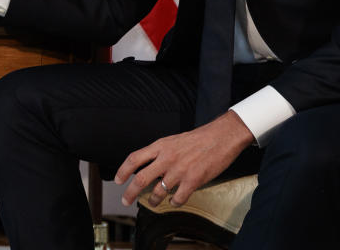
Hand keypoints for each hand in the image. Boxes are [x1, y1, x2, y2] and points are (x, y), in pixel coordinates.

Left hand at [115, 111, 254, 207]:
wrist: (221, 137)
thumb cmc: (198, 138)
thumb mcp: (173, 140)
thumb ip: (160, 152)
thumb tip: (148, 166)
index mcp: (160, 146)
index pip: (134, 158)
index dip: (123, 171)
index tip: (118, 180)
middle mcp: (166, 158)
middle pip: (141, 179)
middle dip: (130, 193)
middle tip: (126, 200)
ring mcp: (179, 170)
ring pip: (158, 192)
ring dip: (153, 200)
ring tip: (153, 202)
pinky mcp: (193, 180)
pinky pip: (178, 198)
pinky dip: (174, 202)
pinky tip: (174, 201)